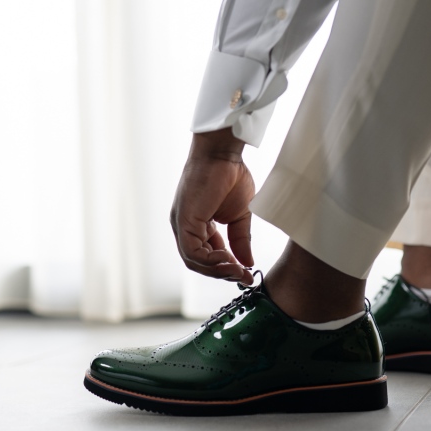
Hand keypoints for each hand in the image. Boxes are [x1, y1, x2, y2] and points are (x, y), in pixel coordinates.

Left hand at [170, 128, 254, 284]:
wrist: (224, 152)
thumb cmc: (230, 175)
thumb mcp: (240, 215)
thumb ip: (241, 240)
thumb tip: (248, 263)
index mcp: (197, 225)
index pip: (207, 256)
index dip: (226, 268)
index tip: (246, 274)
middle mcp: (185, 227)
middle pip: (198, 263)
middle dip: (222, 273)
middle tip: (243, 277)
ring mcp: (182, 225)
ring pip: (193, 261)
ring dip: (217, 270)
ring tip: (237, 270)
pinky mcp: (184, 221)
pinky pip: (192, 252)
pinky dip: (210, 261)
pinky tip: (228, 259)